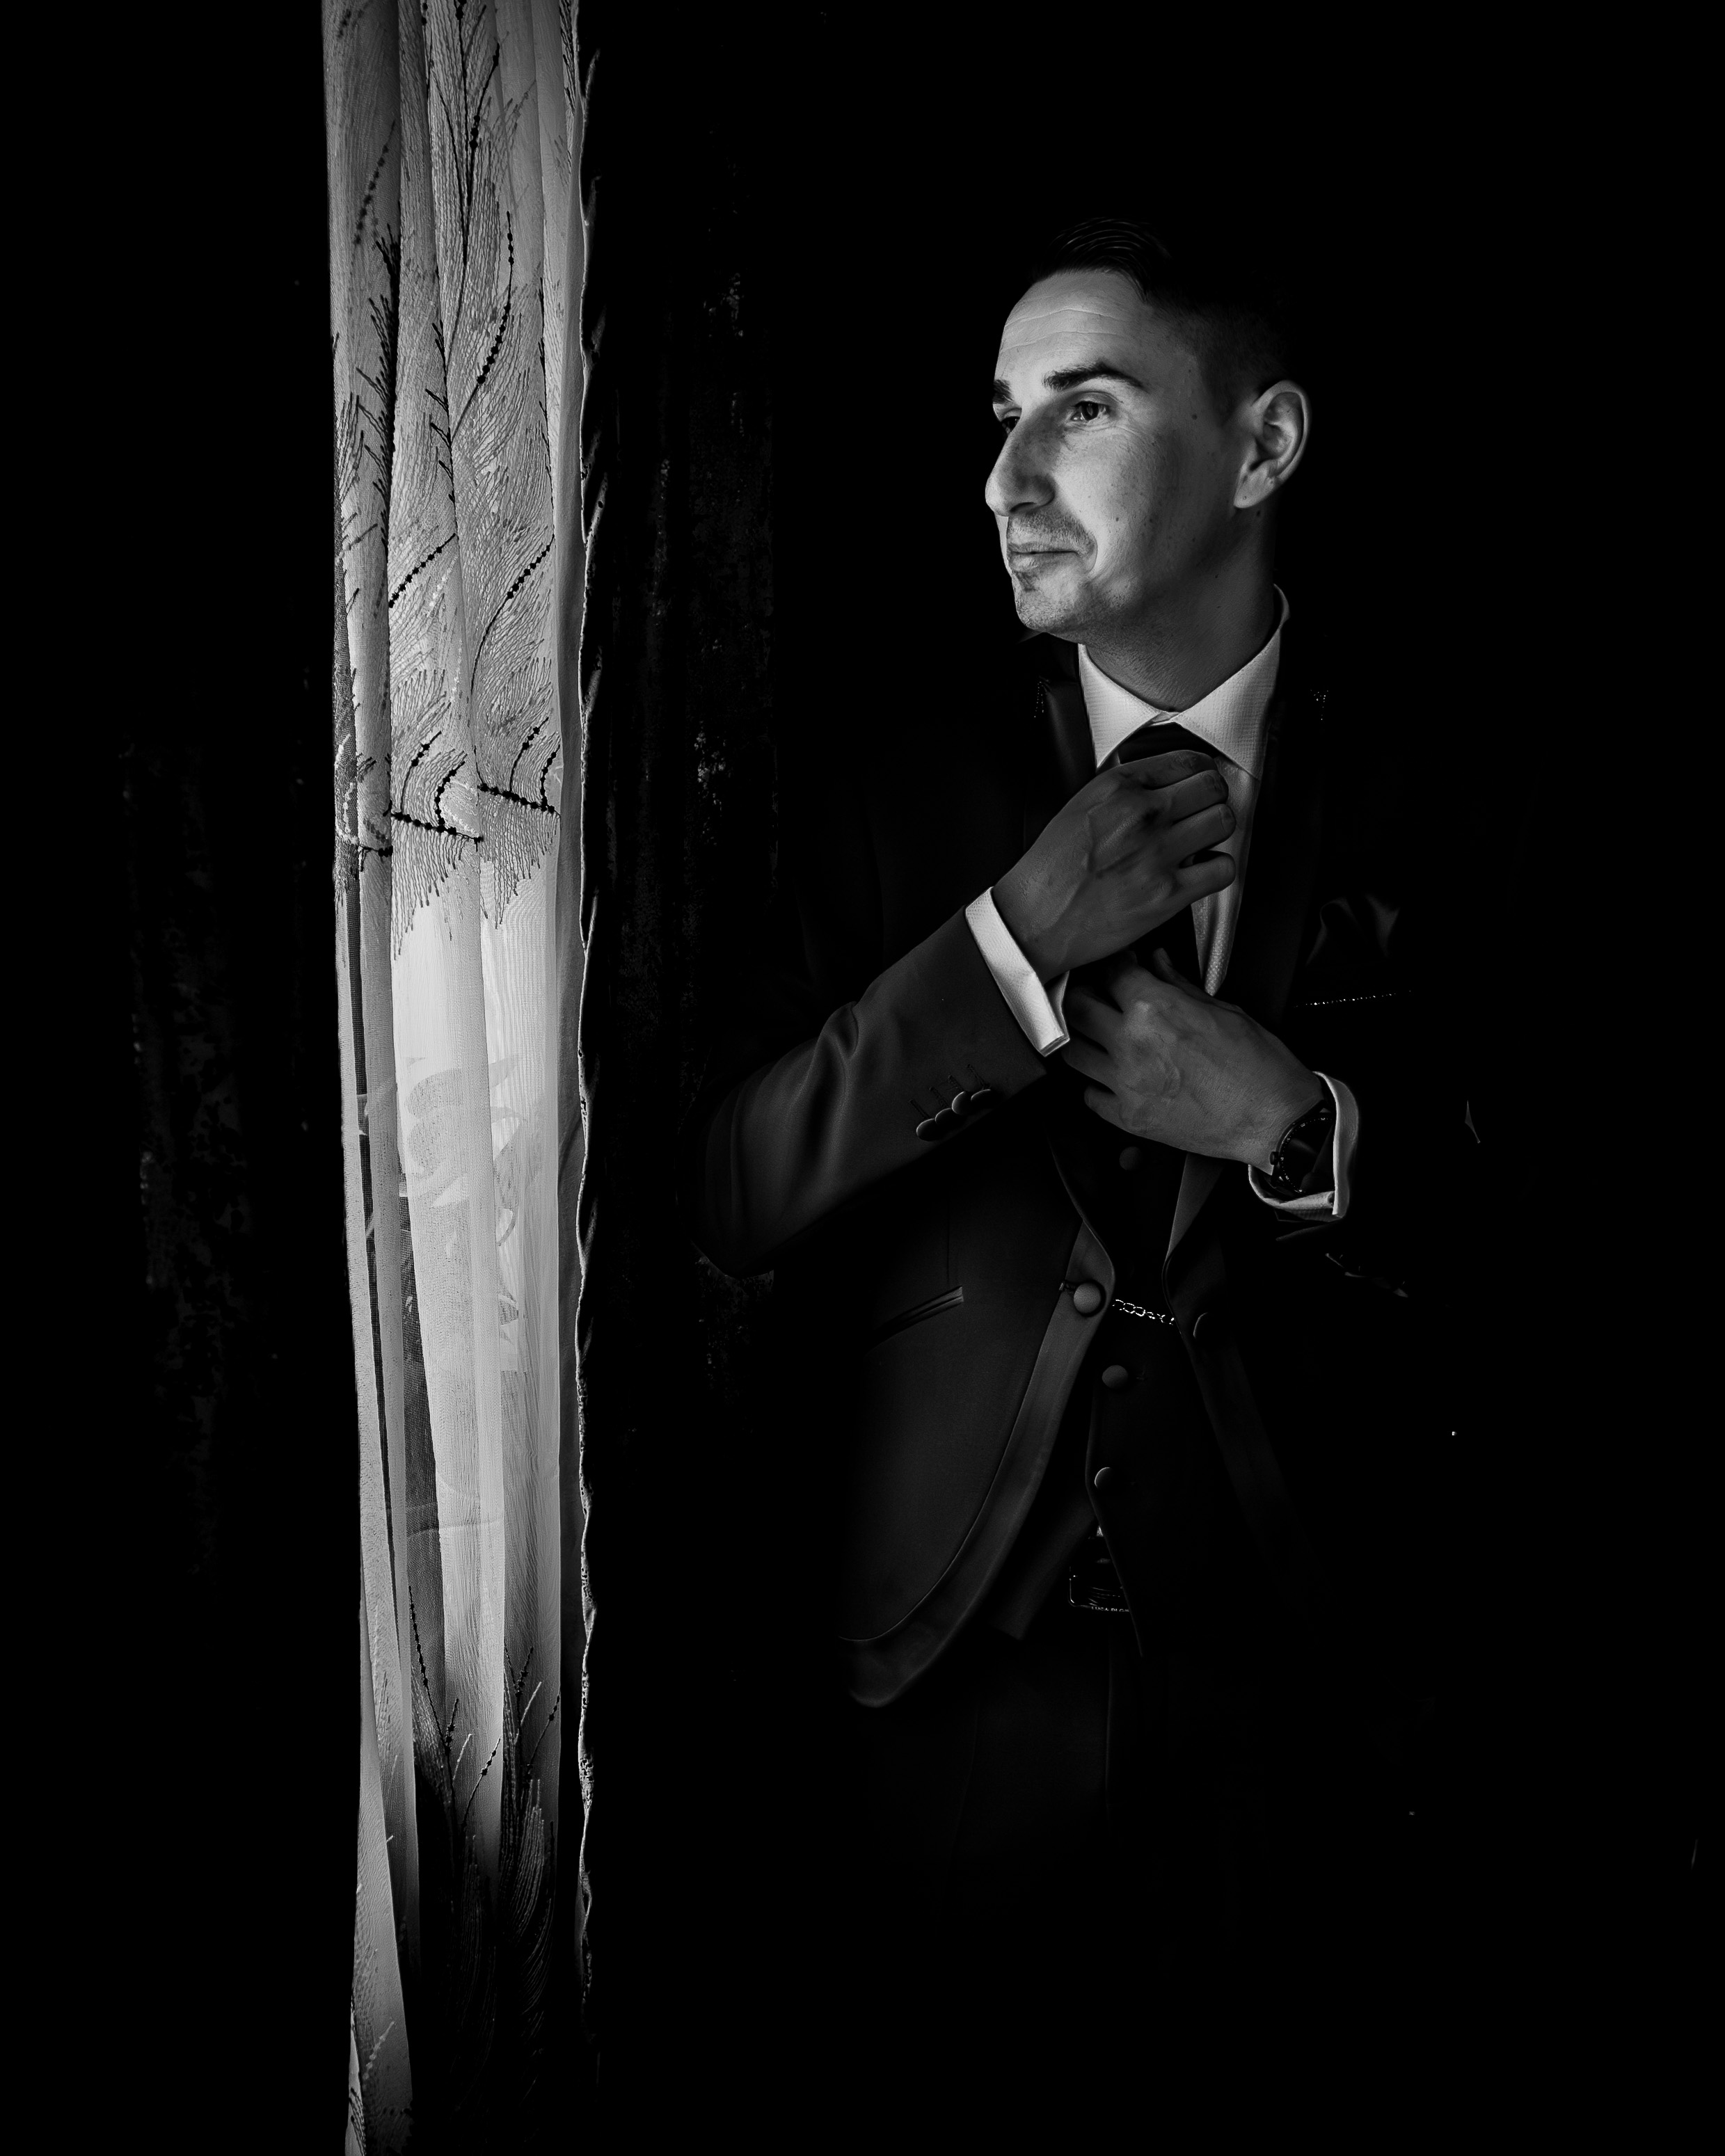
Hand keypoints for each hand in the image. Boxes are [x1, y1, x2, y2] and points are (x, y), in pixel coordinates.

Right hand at [991, 749, 1236, 979]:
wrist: (1036, 919)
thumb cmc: (1050, 870)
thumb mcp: (1080, 806)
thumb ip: (1123, 792)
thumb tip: (1158, 786)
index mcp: (1120, 787)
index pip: (1189, 761)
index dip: (1202, 772)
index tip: (1201, 783)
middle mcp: (1144, 814)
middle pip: (1214, 787)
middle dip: (1214, 798)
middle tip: (1205, 811)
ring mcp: (1159, 853)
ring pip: (1224, 821)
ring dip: (1218, 830)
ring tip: (1203, 841)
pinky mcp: (1169, 893)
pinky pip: (1223, 869)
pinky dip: (1218, 869)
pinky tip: (1201, 872)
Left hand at [1060, 949, 1324, 1166]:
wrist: (1274, 1120)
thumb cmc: (1259, 1067)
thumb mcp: (1224, 1011)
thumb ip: (1180, 985)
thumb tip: (1158, 963)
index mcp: (1155, 1010)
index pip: (1112, 973)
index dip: (1114, 964)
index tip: (1119, 967)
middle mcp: (1131, 1044)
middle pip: (1077, 1008)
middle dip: (1084, 995)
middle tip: (1096, 996)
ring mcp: (1125, 1083)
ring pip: (1073, 1053)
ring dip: (1082, 1039)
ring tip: (1097, 1035)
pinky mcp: (1128, 1117)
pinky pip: (1090, 1095)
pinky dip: (1095, 1084)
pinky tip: (1110, 1076)